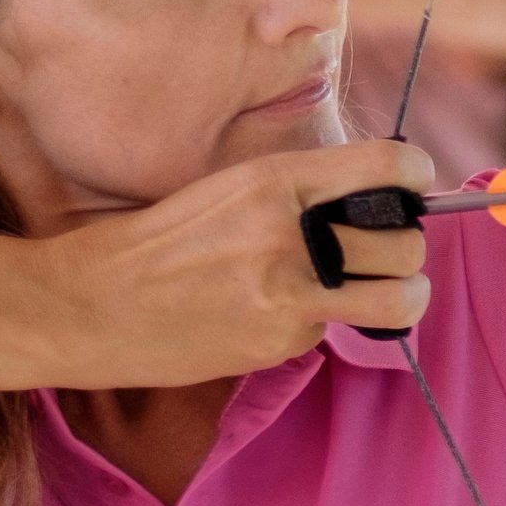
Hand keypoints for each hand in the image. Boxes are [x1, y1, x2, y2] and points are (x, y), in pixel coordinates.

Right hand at [31, 140, 431, 383]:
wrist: (89, 304)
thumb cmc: (155, 244)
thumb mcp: (228, 191)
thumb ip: (297, 193)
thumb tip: (366, 201)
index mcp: (277, 179)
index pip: (389, 166)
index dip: (416, 178)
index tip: (413, 189)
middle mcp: (291, 232)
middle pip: (405, 242)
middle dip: (406, 250)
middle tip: (386, 254)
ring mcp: (290, 291)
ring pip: (399, 296)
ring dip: (402, 295)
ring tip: (383, 293)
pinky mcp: (280, 339)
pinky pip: (332, 330)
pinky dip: (319, 324)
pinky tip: (278, 316)